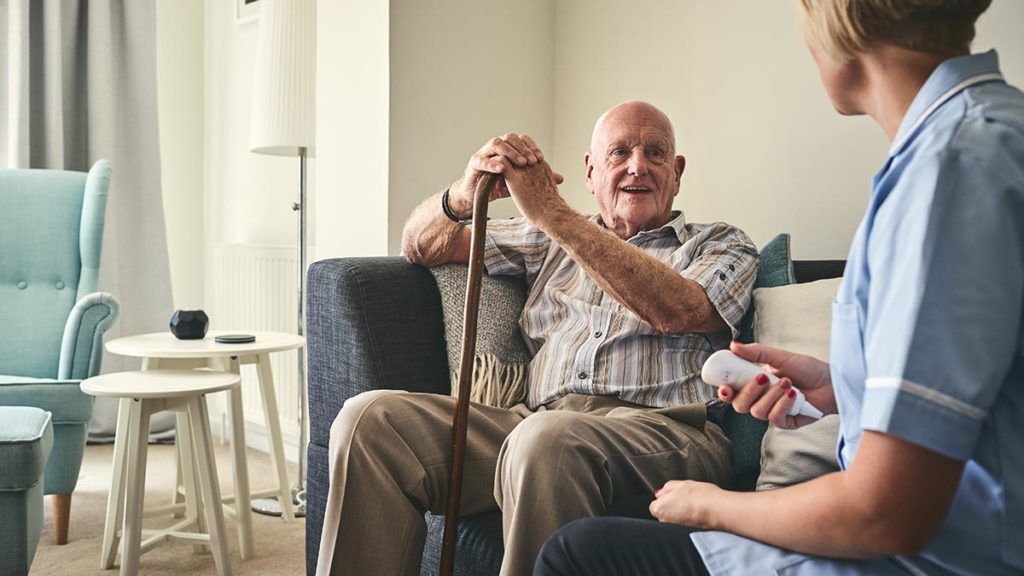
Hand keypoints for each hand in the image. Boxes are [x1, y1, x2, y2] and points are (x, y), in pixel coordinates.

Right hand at [450, 133, 564, 216]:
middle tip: (531, 161)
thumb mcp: (520, 181)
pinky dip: (492, 164)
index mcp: (507, 149)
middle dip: (522, 148)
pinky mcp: (473, 165)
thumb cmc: (497, 186)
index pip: (521, 140)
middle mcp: (495, 148)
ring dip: (509, 152)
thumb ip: (537, 177)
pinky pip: (482, 160)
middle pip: (509, 138)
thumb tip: (560, 178)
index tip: (541, 158)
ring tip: (520, 163)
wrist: (477, 198)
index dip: (531, 146)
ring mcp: (483, 154)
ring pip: (495, 144)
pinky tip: (502, 169)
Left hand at [649, 480, 720, 527]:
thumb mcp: (682, 484)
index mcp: (659, 508)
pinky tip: (697, 517)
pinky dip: (688, 524)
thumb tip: (660, 492)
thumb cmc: (702, 497)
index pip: (655, 505)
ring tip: (694, 510)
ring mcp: (674, 531)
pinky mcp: (686, 536)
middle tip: (686, 502)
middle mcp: (664, 522)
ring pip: (674, 522)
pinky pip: (683, 529)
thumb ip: (667, 488)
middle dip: (672, 509)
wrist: (718, 511)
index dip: (666, 500)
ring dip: (681, 517)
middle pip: (664, 514)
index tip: (675, 497)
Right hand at [720, 341, 836, 428]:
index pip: (732, 392)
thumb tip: (733, 345)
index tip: (724, 386)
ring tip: (787, 382)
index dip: (724, 392)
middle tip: (762, 377)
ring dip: (771, 396)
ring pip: (757, 411)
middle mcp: (761, 399)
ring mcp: (772, 412)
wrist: (831, 382)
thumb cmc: (807, 369)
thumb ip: (756, 353)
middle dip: (749, 391)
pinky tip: (793, 394)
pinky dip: (782, 405)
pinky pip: (774, 418)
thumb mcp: (780, 357)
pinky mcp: (785, 422)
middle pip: (740, 404)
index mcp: (754, 384)